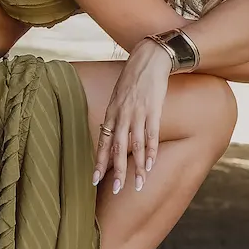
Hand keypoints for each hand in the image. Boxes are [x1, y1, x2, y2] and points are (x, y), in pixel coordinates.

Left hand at [94, 37, 172, 194]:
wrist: (150, 59)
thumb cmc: (134, 78)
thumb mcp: (118, 95)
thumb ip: (115, 115)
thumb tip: (110, 133)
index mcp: (112, 112)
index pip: (103, 141)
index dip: (99, 161)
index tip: (94, 179)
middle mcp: (122, 114)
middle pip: (118, 147)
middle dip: (116, 170)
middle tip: (115, 189)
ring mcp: (138, 113)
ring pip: (136, 145)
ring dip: (137, 167)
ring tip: (138, 185)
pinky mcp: (154, 109)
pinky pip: (152, 134)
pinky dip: (152, 151)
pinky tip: (151, 165)